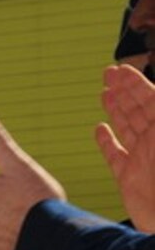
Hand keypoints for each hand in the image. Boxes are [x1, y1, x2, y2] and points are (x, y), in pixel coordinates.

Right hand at [95, 61, 154, 231]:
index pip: (151, 99)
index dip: (136, 84)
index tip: (120, 70)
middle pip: (138, 110)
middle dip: (124, 90)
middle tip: (108, 73)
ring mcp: (141, 160)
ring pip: (127, 128)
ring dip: (116, 109)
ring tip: (104, 93)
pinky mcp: (127, 179)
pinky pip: (114, 156)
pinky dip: (106, 142)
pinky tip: (100, 129)